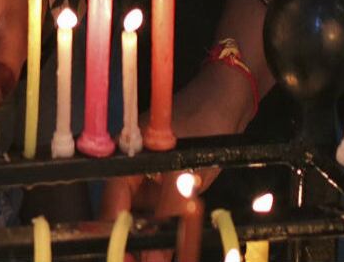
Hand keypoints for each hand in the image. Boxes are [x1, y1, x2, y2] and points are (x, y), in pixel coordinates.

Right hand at [97, 62, 258, 260]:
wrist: (229, 97)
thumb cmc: (207, 122)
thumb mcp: (189, 166)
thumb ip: (172, 203)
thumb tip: (160, 236)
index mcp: (129, 156)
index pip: (113, 203)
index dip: (117, 233)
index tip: (123, 255)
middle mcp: (134, 163)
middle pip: (126, 210)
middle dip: (136, 238)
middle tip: (151, 261)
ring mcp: (151, 169)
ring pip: (145, 211)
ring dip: (153, 234)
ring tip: (162, 257)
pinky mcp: (167, 173)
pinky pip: (161, 204)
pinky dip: (167, 222)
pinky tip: (175, 241)